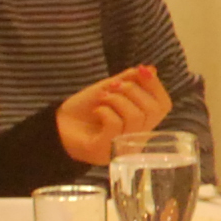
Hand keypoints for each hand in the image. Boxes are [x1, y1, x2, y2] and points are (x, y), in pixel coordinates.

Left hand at [55, 66, 170, 166]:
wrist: (57, 125)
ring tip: (102, 99)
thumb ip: (130, 80)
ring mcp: (122, 147)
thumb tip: (152, 69)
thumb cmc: (85, 110)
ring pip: (135, 116)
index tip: (141, 71)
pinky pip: (116, 125)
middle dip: (133, 90)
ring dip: (116, 99)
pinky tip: (96, 111)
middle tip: (113, 87)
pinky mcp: (105, 151)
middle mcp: (136, 138)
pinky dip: (105, 111)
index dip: (156, 86)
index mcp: (141, 123)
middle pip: (153, 110)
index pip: (163, 105)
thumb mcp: (109, 89)